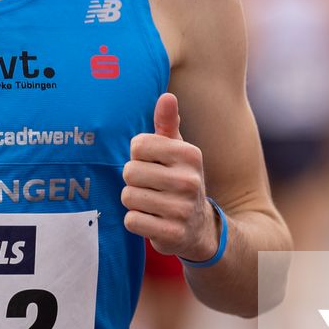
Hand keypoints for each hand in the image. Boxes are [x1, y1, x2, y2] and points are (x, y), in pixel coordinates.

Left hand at [123, 92, 215, 260]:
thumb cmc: (180, 180)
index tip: (153, 165)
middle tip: (151, 187)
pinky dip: (136, 221)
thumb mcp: (178, 151)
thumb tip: (166, 96)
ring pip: (128, 196)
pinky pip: (131, 220)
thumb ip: (168, 123)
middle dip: (134, 181)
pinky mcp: (172, 233)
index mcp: (190, 154)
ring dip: (134, 202)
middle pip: (129, 171)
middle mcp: (189, 180)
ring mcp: (182, 208)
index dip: (138, 156)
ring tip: (152, 203)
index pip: (138, 145)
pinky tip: (152, 220)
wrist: (200, 228)